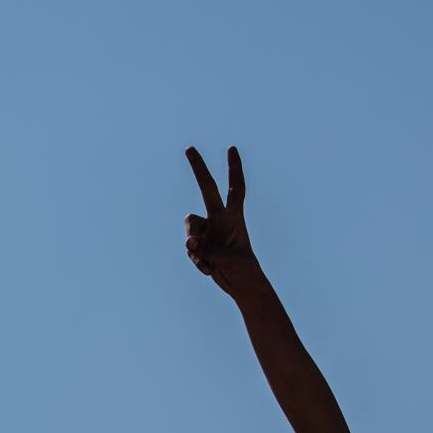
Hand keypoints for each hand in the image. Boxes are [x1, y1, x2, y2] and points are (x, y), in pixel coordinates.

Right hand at [183, 146, 256, 292]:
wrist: (242, 285)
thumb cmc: (243, 270)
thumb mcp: (228, 259)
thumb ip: (207, 249)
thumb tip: (190, 243)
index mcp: (233, 218)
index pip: (235, 188)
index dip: (234, 169)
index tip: (231, 148)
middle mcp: (219, 218)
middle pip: (207, 189)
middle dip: (199, 168)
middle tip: (189, 147)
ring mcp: (208, 230)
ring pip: (190, 227)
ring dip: (195, 246)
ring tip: (208, 262)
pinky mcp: (200, 244)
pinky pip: (189, 247)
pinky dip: (197, 260)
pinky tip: (209, 269)